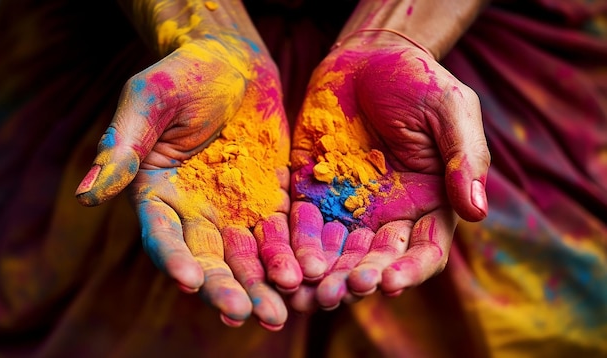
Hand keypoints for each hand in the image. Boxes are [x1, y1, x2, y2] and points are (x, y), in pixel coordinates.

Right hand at [75, 37, 301, 328]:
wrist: (235, 63)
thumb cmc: (185, 73)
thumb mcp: (149, 99)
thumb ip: (124, 144)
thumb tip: (88, 195)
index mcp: (157, 192)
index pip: (161, 235)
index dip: (173, 259)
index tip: (189, 281)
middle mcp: (194, 210)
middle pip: (207, 258)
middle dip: (224, 287)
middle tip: (244, 314)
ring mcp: (234, 208)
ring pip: (247, 256)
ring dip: (261, 285)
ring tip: (278, 312)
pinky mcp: (270, 200)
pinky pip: (281, 234)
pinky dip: (292, 256)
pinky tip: (306, 276)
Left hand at [289, 42, 489, 310]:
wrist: (368, 57)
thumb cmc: (419, 81)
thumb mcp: (451, 112)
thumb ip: (463, 159)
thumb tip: (477, 212)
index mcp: (429, 204)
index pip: (422, 251)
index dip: (409, 271)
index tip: (389, 282)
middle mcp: (388, 215)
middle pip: (374, 261)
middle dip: (357, 280)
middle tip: (337, 293)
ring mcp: (347, 207)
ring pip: (337, 254)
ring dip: (323, 277)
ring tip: (307, 292)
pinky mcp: (312, 192)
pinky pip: (302, 226)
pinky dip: (294, 248)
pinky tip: (285, 266)